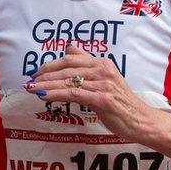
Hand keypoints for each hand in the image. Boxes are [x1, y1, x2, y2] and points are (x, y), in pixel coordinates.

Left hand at [29, 45, 157, 139]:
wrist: (140, 120)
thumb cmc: (122, 102)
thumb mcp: (107, 79)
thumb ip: (88, 66)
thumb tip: (69, 49)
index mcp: (103, 63)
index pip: (71, 57)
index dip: (51, 63)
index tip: (37, 71)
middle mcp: (103, 70)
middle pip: (67, 67)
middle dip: (45, 74)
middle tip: (30, 81)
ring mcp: (103, 84)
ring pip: (68, 80)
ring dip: (46, 85)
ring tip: (31, 88)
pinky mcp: (102, 99)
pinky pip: (73, 94)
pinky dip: (56, 94)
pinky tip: (44, 96)